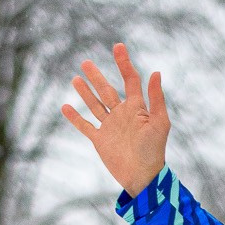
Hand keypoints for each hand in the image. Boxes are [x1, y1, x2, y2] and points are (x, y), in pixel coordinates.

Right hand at [62, 42, 168, 194]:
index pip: (130, 80)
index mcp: (136, 108)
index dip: (124, 63)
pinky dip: (74, 117)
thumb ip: (156, 98)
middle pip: (106, 90)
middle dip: (97, 77)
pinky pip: (85, 125)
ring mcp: (110, 127)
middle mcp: (122, 115)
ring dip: (85, 92)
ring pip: (95, 105)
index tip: (118, 47)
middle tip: (86, 62)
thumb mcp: (159, 122)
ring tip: (76, 78)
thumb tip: (155, 72)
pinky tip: (65, 106)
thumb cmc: (154, 150)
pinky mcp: (100, 140)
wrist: (142, 177)